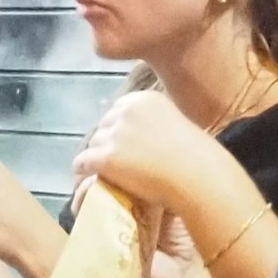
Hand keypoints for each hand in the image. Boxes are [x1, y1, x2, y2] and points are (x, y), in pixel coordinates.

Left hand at [74, 91, 237, 223]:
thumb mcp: (175, 125)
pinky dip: (82, 170)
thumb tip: (143, 138)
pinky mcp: (105, 158)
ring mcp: (114, 135)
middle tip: (114, 162)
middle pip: (104, 126)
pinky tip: (85, 178)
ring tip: (101, 173)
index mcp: (143, 99)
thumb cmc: (195, 157)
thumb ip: (155, 124)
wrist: (195, 175)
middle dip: (107, 143)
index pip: (118, 111)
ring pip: (93, 144)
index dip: (119, 130)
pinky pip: (83, 162)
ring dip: (96, 157)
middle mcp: (125, 112)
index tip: (124, 145)